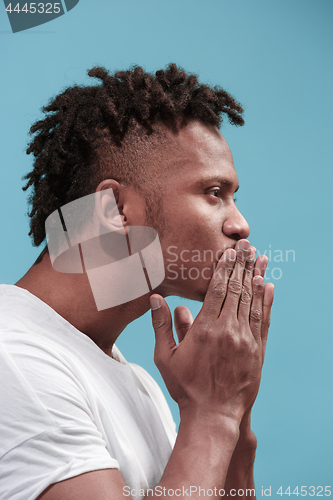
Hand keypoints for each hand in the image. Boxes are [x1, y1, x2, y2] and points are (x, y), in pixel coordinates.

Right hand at [150, 240, 273, 423]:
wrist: (213, 414)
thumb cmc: (185, 387)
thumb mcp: (165, 357)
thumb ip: (161, 325)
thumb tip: (155, 298)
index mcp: (204, 329)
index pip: (217, 289)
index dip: (224, 268)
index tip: (228, 252)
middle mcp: (228, 330)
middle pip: (236, 289)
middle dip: (241, 265)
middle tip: (247, 246)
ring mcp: (245, 340)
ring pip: (252, 301)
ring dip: (256, 277)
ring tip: (260, 257)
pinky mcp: (257, 350)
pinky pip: (263, 320)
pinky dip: (265, 301)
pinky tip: (268, 286)